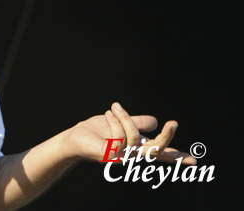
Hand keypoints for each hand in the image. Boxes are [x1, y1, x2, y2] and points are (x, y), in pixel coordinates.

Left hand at [66, 102, 196, 164]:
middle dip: (166, 137)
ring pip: (134, 136)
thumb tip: (155, 121)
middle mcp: (132, 155)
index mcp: (137, 148)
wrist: (74, 137)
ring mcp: (121, 157)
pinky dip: (115, 120)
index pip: (161, 154)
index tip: (196, 161)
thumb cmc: (96, 131)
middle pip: (156, 151)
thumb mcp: (120, 123)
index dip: (177, 158)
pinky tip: (109, 114)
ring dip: (125, 117)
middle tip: (174, 123)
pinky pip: (119, 135)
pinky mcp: (110, 155)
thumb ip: (137, 123)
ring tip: (114, 108)